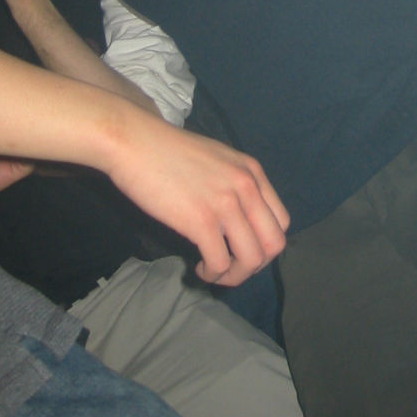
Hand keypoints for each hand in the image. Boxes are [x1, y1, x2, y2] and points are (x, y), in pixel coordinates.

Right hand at [108, 118, 289, 286]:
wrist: (135, 141)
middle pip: (274, 244)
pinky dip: (212, 274)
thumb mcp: (216, 159)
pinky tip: (198, 268)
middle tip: (230, 266)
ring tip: (213, 270)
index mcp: (252, 171)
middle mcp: (246, 186)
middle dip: (254, 265)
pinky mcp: (201, 220)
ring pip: (253, 259)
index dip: (264, 243)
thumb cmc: (167, 150)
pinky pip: (221, 263)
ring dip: (235, 275)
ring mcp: (226, 203)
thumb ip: (233, 183)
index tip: (240, 248)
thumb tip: (237, 219)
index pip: (281, 220)